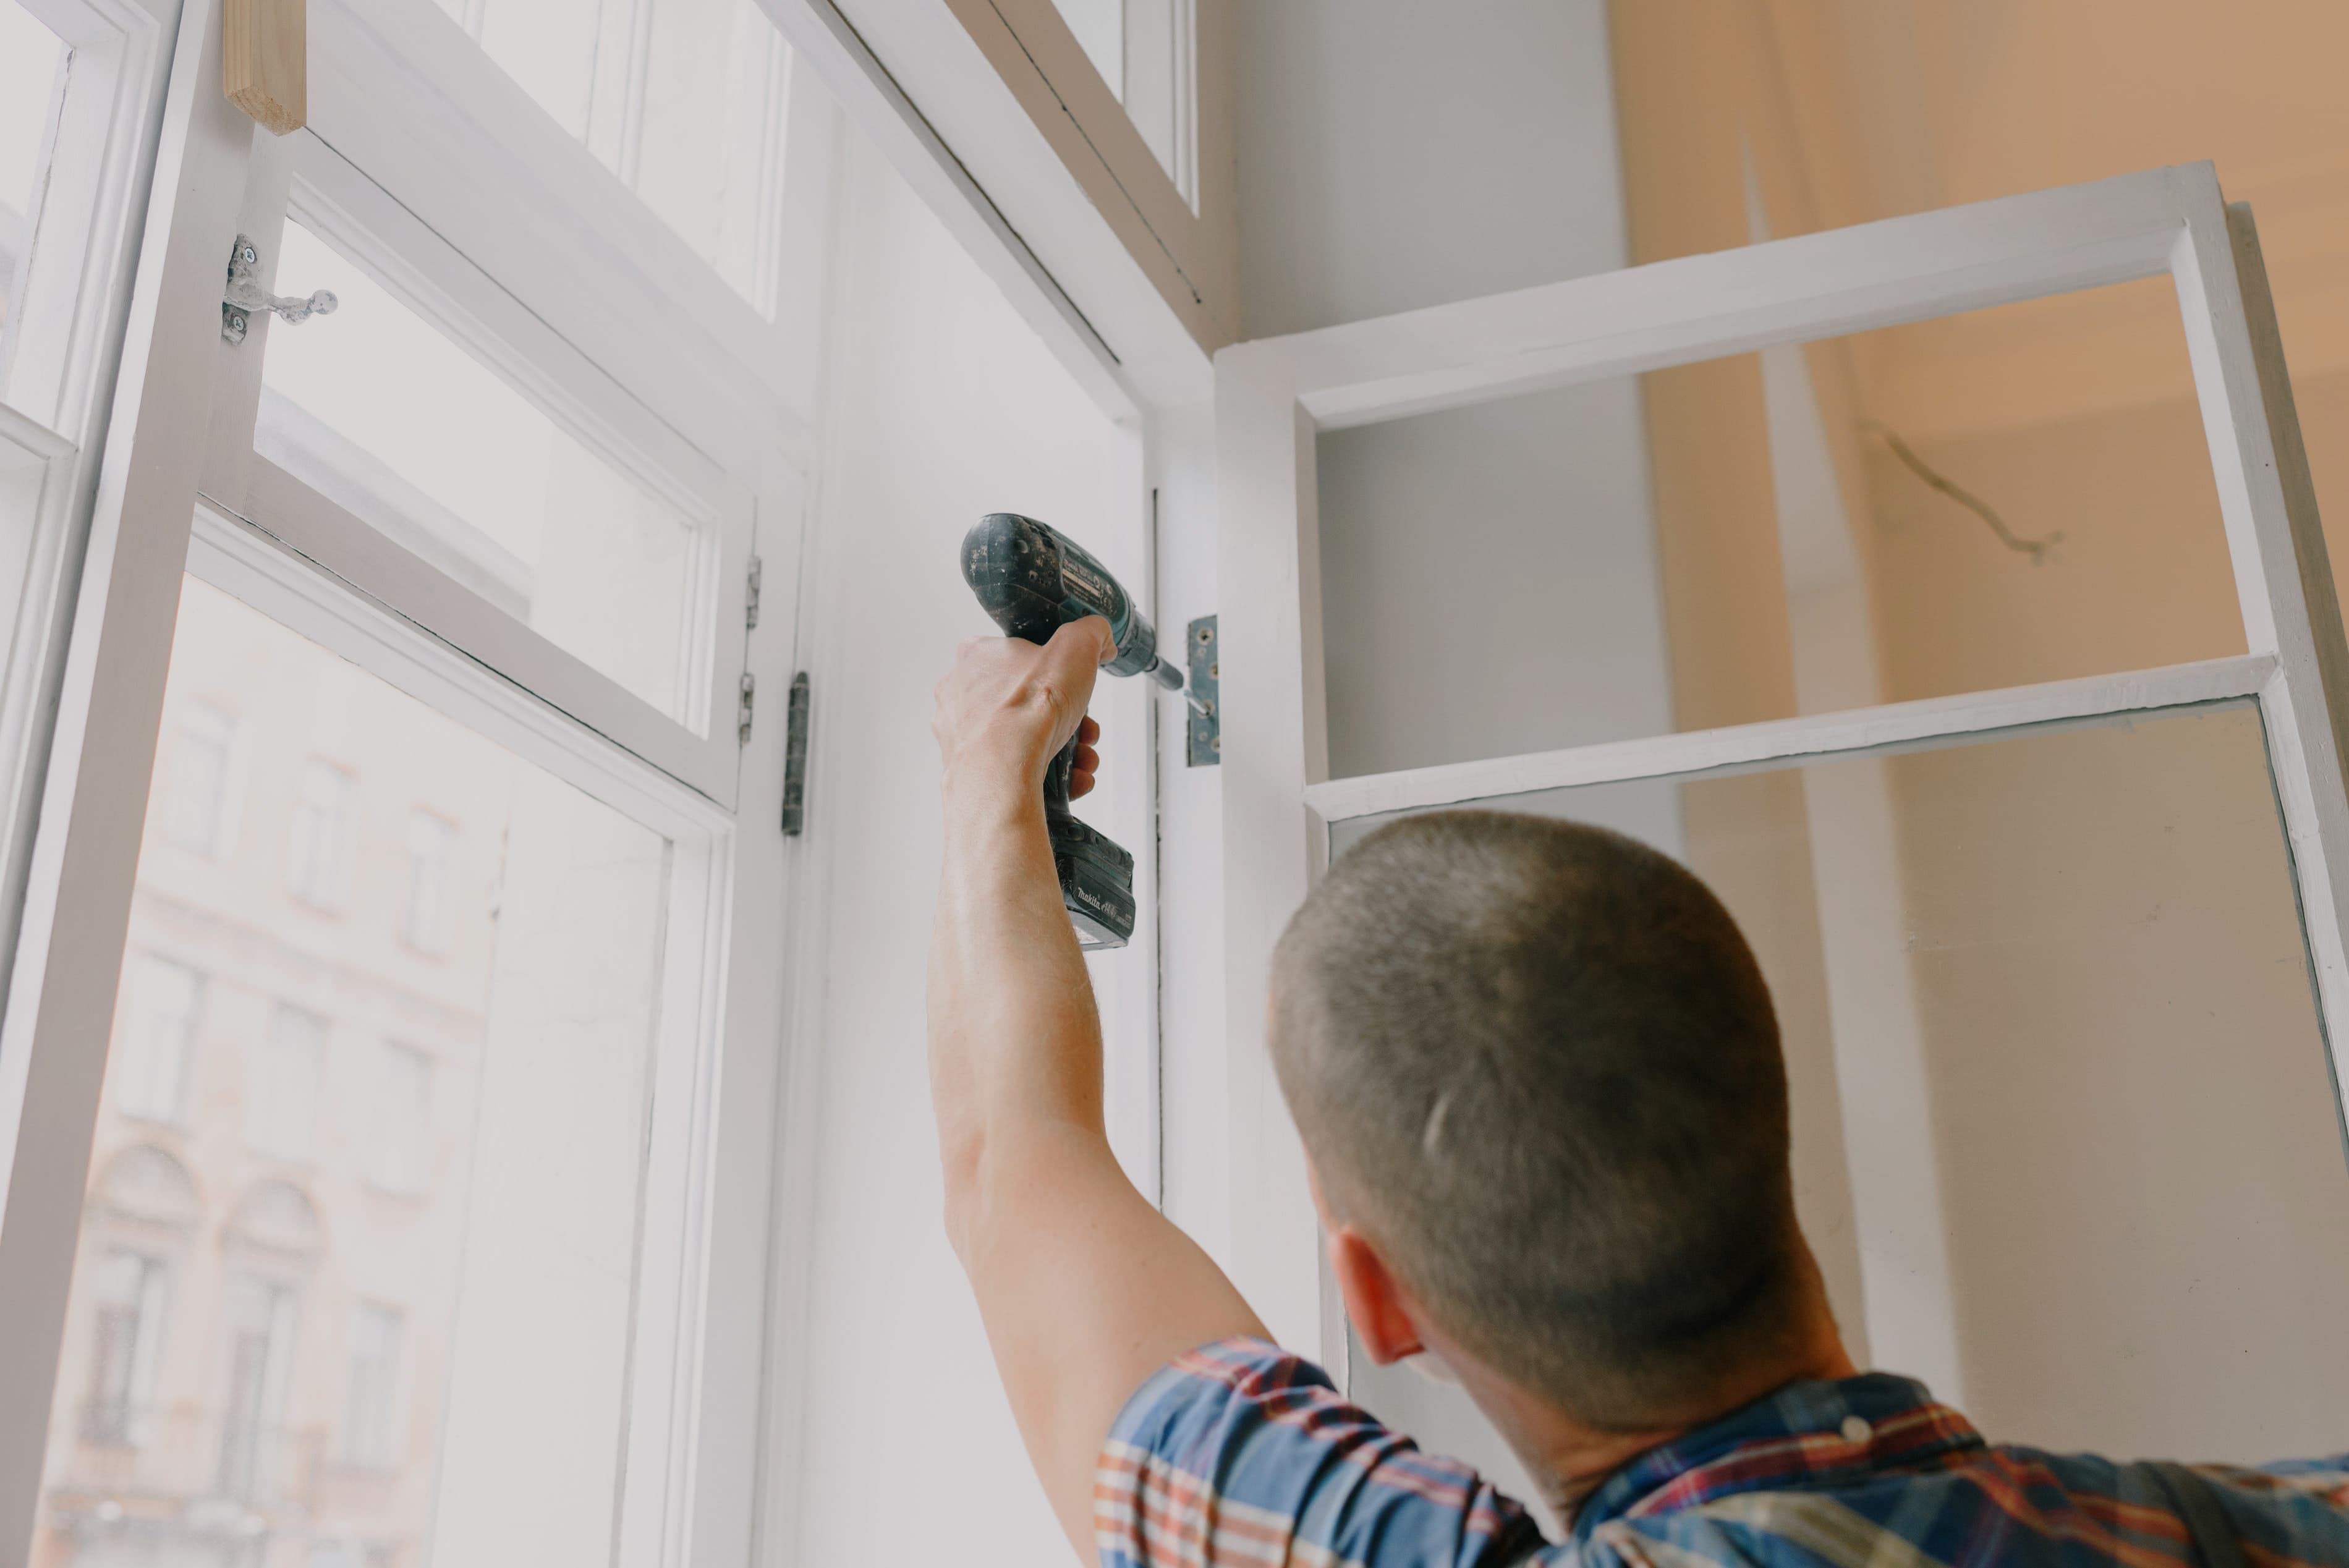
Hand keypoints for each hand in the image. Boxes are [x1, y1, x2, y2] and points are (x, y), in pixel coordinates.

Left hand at [932, 617, 1110, 800]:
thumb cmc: (1027, 710)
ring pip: (1022, 739)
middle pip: (1027, 703)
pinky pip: (1012, 769)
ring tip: (1082, 760)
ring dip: (1062, 750)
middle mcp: (960, 693)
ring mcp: (960, 734)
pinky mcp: (966, 769)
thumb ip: (1090, 633)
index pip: (1022, 657)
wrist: (1002, 772)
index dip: (1058, 675)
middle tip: (1086, 731)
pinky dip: (1045, 775)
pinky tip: (1069, 780)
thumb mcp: (1075, 647)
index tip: (1077, 691)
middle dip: (1066, 720)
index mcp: (977, 656)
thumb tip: (1098, 636)